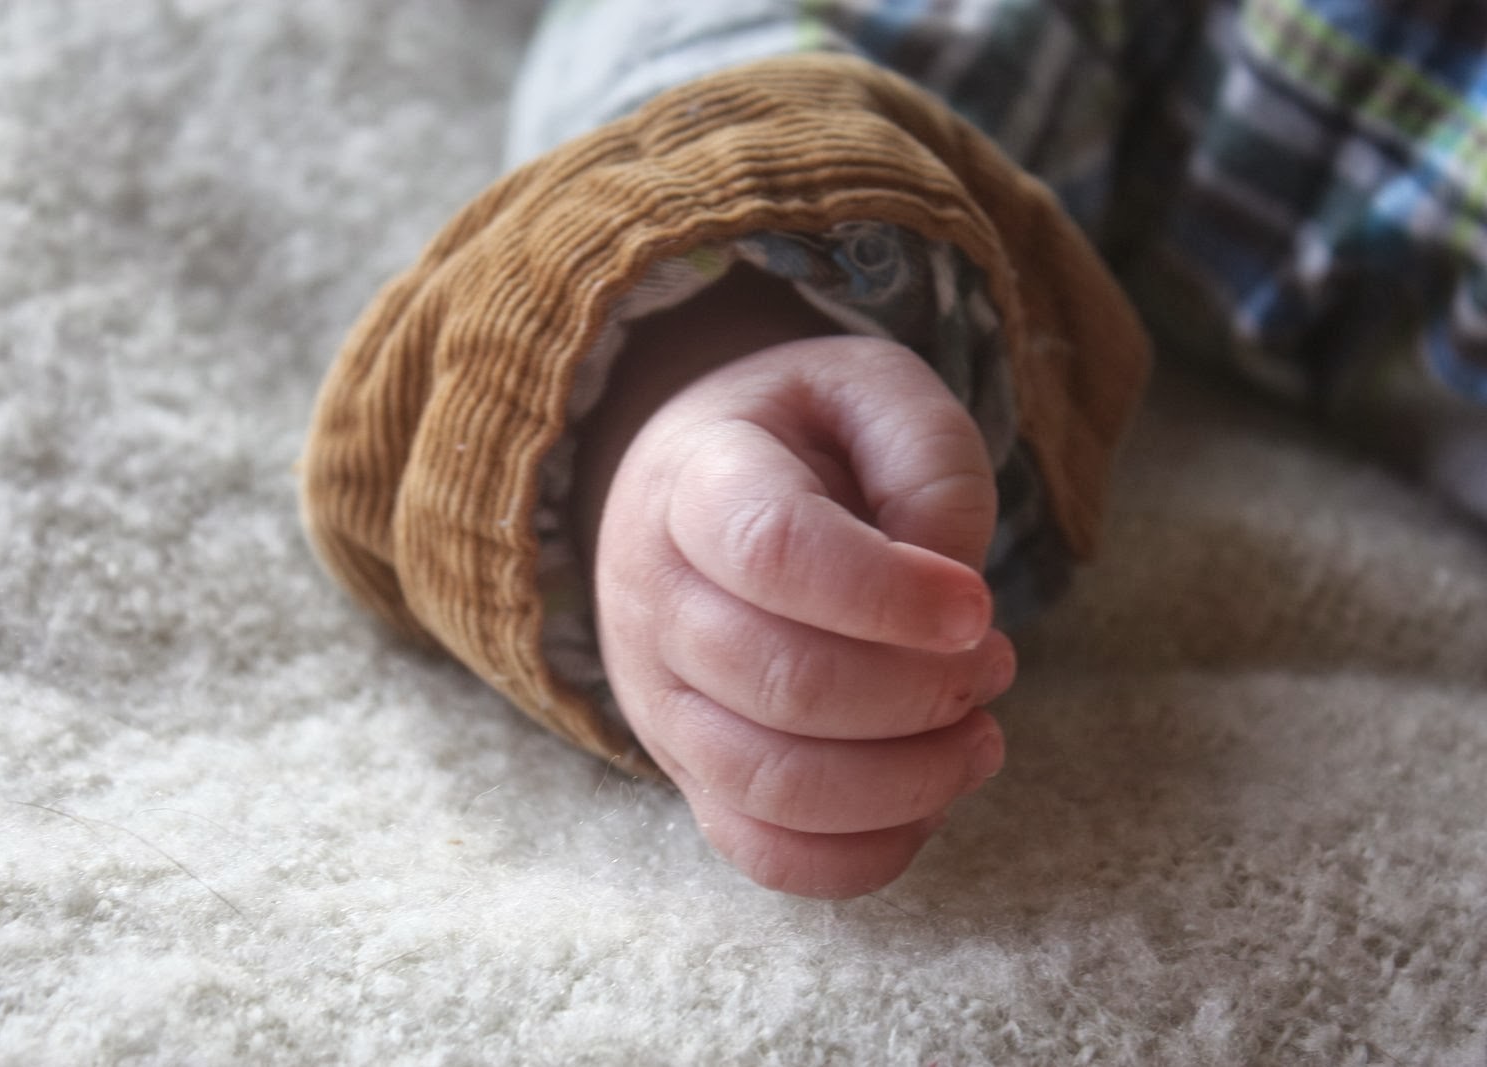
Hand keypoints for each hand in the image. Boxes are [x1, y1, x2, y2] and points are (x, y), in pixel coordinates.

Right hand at [589, 336, 1013, 897]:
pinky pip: (762, 850)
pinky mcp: (689, 770)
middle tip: (996, 662)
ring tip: (978, 737)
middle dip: (922, 692)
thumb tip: (951, 594)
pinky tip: (928, 802)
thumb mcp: (873, 393)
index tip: (978, 608)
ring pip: (771, 782)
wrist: (692, 485)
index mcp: (696, 483)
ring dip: (905, 781)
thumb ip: (929, 466)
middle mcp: (655, 598)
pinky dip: (861, 853)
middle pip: (781, 681)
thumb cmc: (800, 438)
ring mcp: (661, 697)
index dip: (886, 594)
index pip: (769, 551)